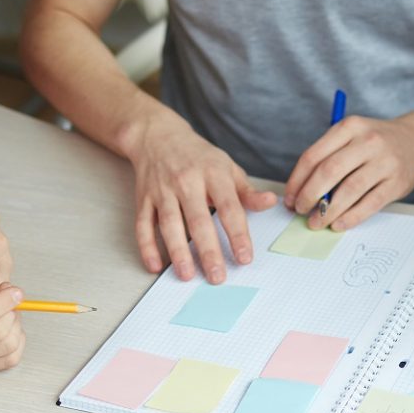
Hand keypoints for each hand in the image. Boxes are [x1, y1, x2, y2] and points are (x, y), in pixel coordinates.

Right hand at [126, 110, 277, 282]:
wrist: (158, 135)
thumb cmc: (199, 157)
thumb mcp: (227, 168)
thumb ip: (247, 192)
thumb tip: (270, 202)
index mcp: (213, 174)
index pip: (229, 207)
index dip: (237, 234)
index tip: (244, 258)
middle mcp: (187, 182)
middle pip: (198, 220)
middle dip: (208, 250)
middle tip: (217, 277)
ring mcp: (162, 190)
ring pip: (169, 223)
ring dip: (177, 251)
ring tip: (187, 275)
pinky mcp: (143, 198)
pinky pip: (143, 224)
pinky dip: (147, 246)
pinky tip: (155, 266)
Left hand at [283, 114, 413, 231]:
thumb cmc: (376, 142)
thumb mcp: (353, 136)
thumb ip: (330, 156)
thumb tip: (303, 192)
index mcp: (349, 127)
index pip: (314, 156)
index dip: (297, 181)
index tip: (290, 198)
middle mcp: (367, 142)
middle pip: (329, 172)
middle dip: (309, 196)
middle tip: (301, 211)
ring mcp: (385, 162)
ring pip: (349, 190)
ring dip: (328, 211)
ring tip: (316, 222)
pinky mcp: (397, 183)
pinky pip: (370, 204)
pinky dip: (351, 217)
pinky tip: (339, 224)